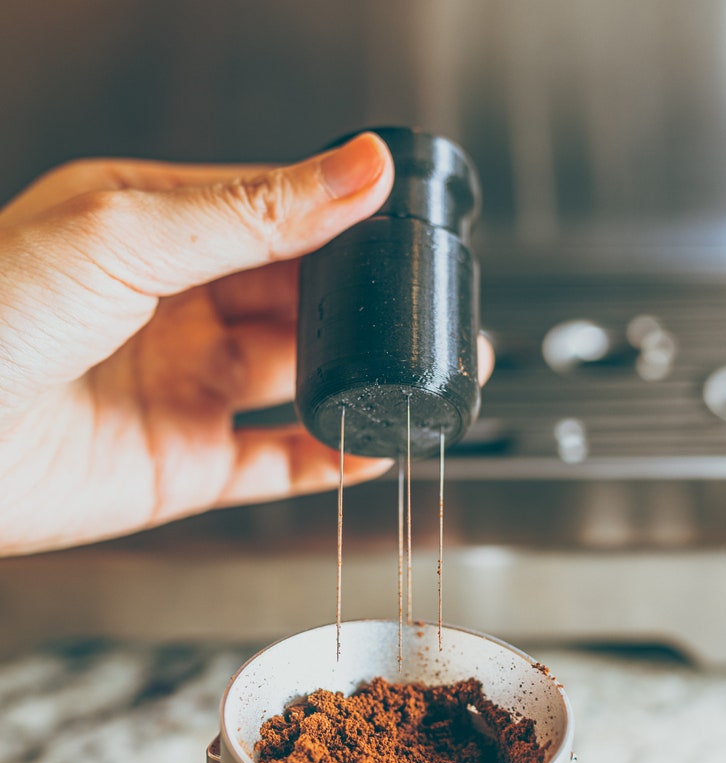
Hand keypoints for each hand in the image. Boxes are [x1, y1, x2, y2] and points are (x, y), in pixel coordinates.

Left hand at [0, 134, 397, 554]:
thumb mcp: (125, 232)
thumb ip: (250, 209)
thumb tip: (357, 170)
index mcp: (160, 232)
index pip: (279, 219)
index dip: (348, 224)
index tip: (412, 228)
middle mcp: (180, 311)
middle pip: (301, 302)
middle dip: (372, 306)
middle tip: (437, 305)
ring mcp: (186, 390)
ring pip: (301, 383)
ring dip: (367, 379)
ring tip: (430, 372)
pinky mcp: (185, 466)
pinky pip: (277, 464)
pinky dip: (331, 460)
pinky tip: (373, 446)